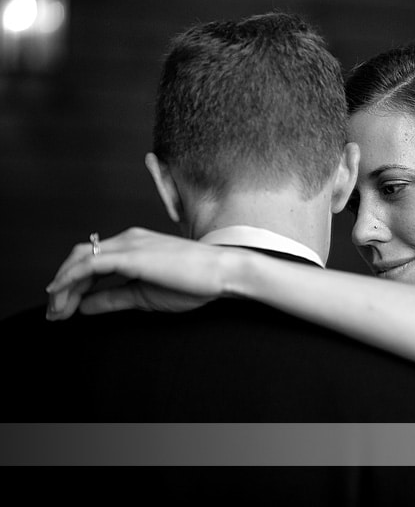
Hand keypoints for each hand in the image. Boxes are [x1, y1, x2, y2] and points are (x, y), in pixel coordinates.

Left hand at [46, 227, 238, 319]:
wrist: (222, 272)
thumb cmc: (194, 283)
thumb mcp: (144, 295)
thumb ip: (114, 298)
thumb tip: (85, 306)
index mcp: (134, 245)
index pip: (92, 260)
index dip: (72, 283)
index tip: (63, 309)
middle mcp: (127, 239)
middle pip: (80, 257)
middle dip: (61, 284)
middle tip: (53, 312)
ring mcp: (128, 244)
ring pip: (80, 260)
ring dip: (62, 285)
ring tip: (55, 310)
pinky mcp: (130, 255)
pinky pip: (89, 266)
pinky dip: (70, 280)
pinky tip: (60, 294)